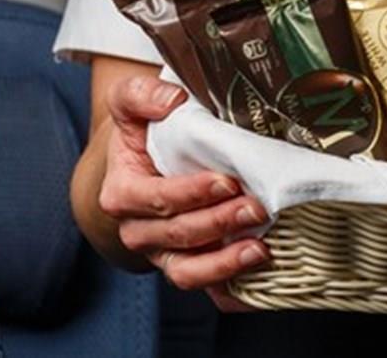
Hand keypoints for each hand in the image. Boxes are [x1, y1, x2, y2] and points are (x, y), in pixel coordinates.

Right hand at [96, 74, 271, 292]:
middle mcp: (140, 230)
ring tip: (260, 249)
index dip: (190, 194)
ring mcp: (165, 253)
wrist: (147, 159)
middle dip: (218, 223)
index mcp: (122, 194)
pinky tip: (264, 282)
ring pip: (188, 272)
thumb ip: (140, 94)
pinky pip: (210, 290)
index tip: (226, 182)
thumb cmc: (142, 132)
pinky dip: (235, 292)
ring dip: (225, 263)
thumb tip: (171, 100)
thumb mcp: (130, 102)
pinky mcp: (191, 266)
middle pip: (178, 235)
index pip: (155, 200)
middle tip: (256, 207)